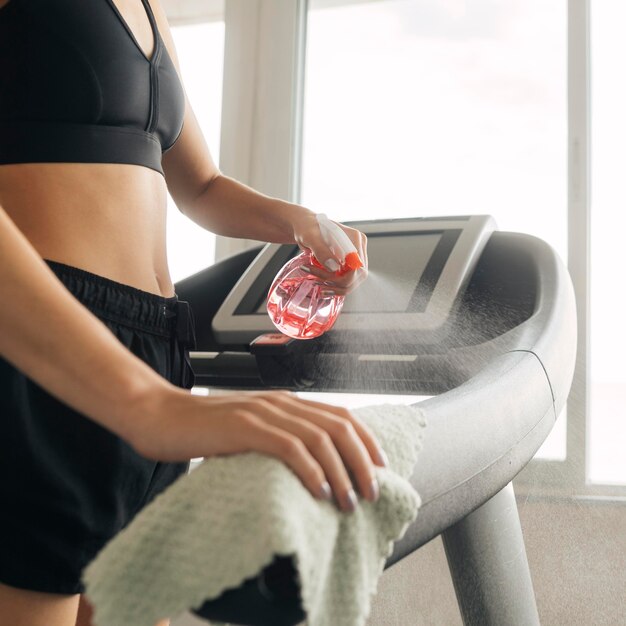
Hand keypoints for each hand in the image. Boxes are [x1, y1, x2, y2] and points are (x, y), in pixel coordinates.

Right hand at [131, 387, 387, 512]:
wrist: (158, 414)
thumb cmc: (201, 428)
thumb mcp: (248, 430)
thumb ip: (276, 439)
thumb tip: (307, 468)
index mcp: (284, 402)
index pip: (340, 416)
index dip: (366, 442)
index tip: (379, 469)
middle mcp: (280, 402)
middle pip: (339, 426)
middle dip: (362, 461)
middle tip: (372, 492)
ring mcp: (262, 412)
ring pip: (320, 438)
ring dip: (341, 472)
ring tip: (349, 500)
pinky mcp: (243, 427)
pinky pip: (288, 446)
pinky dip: (310, 469)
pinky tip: (318, 490)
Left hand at [291, 211, 367, 295]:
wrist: (303, 227)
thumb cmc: (306, 227)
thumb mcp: (310, 236)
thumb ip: (321, 250)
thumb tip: (334, 268)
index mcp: (355, 238)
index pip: (359, 264)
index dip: (346, 276)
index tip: (328, 278)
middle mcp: (358, 248)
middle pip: (358, 276)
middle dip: (338, 283)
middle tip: (318, 281)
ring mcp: (353, 257)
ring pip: (352, 281)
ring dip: (335, 287)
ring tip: (317, 283)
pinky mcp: (346, 265)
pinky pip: (345, 281)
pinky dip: (333, 286)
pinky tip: (321, 285)